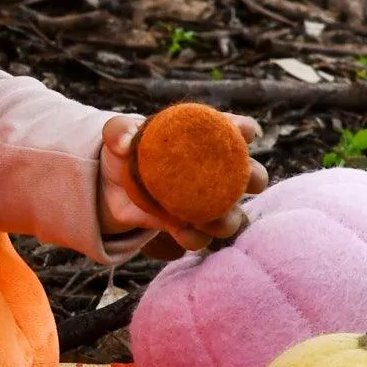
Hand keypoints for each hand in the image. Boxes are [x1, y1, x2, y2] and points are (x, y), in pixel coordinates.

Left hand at [97, 112, 267, 252]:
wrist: (111, 186)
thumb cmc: (126, 150)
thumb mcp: (118, 134)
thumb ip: (119, 131)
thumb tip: (124, 144)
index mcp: (206, 139)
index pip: (236, 129)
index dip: (245, 129)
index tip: (245, 131)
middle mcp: (217, 172)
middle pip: (252, 175)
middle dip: (255, 178)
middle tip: (248, 181)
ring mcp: (206, 203)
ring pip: (233, 215)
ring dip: (229, 219)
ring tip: (214, 220)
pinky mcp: (187, 227)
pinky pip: (200, 237)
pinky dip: (194, 236)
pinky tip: (181, 231)